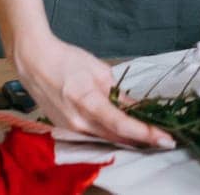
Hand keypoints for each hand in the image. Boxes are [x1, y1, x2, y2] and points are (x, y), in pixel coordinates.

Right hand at [12, 34, 174, 149]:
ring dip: (128, 139)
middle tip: (165, 139)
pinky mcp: (66, 129)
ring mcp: (70, 129)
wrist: (34, 61)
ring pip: (106, 139)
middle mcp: (77, 122)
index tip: (166, 137)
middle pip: (116, 137)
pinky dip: (111, 134)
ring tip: (150, 136)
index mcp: (87, 103)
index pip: (122, 124)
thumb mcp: (100, 72)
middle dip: (142, 140)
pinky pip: (94, 136)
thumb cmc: (66, 60)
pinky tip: (125, 131)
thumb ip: (118, 94)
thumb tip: (135, 108)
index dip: (146, 133)